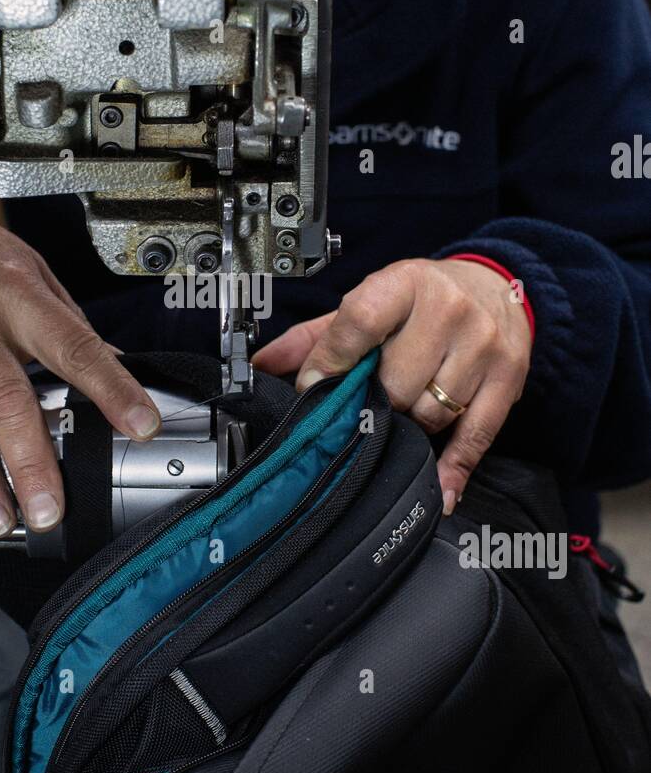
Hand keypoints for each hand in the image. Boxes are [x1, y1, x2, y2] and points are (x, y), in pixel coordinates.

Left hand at [253, 258, 531, 510]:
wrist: (498, 285)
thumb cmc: (425, 297)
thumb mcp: (373, 300)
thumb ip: (318, 335)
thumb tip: (264, 364)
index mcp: (406, 283)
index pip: (359, 323)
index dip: (331, 361)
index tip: (316, 384)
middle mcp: (448, 310)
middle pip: (396, 382)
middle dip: (377, 398)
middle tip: (374, 395)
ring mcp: (482, 345)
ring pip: (430, 413)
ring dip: (410, 422)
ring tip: (407, 407)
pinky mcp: (507, 379)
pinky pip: (475, 435)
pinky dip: (453, 468)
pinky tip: (440, 489)